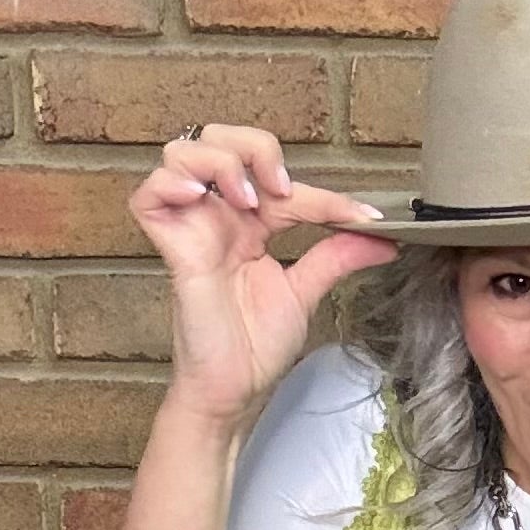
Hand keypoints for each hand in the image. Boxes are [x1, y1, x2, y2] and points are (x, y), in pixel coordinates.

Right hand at [127, 124, 399, 430]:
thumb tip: (383, 237)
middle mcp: (219, 218)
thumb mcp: (305, 292)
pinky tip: (197, 199)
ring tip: (246, 199)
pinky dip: (169, 184)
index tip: (363, 218)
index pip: (282, 182)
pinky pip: (147, 197)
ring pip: (181, 152)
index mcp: (250, 224)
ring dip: (219, 162)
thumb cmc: (255, 349)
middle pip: (219, 138)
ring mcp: (193, 230)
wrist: (234, 391)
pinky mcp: (172, 249)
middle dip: (253, 148)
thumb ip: (337, 257)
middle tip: (280, 191)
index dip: (324, 195)